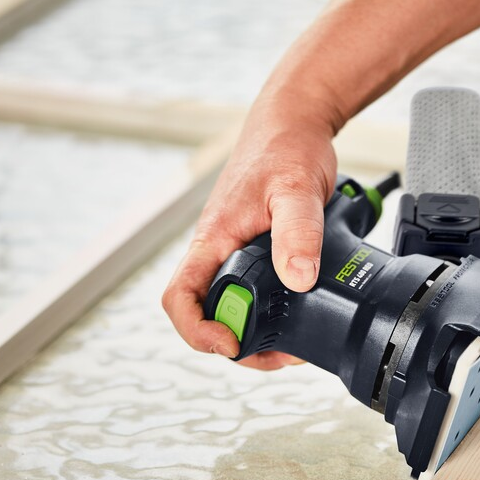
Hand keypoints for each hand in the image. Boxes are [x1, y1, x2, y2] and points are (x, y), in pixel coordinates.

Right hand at [162, 97, 338, 369]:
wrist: (294, 125)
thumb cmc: (286, 148)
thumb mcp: (297, 189)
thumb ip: (298, 232)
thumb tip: (298, 280)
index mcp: (213, 238)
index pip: (180, 296)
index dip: (198, 330)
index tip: (230, 344)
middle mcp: (218, 250)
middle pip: (208, 313)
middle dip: (239, 343)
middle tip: (281, 354)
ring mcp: (235, 252)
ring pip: (233, 306)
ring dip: (258, 332)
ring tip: (294, 341)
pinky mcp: (255, 251)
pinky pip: (254, 291)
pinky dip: (272, 311)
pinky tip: (299, 313)